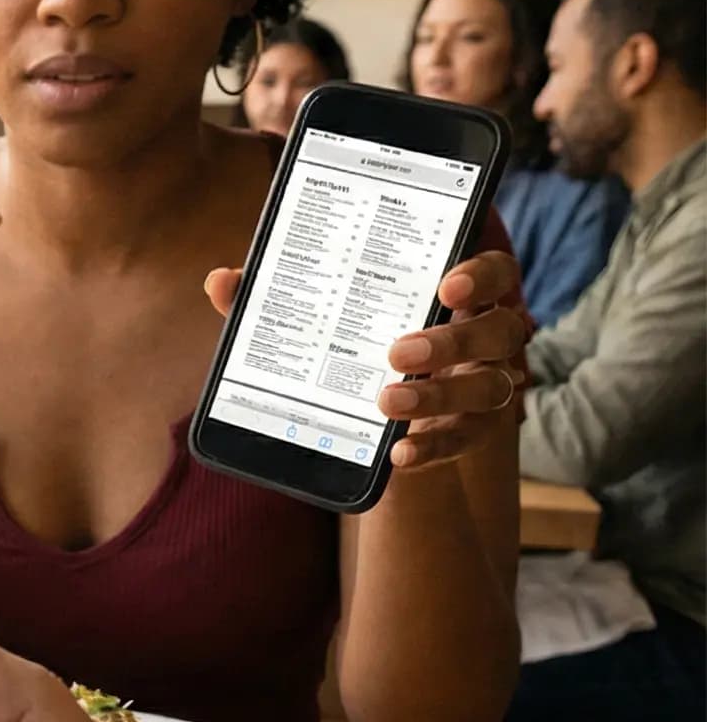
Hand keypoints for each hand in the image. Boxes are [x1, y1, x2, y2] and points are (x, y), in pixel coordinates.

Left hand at [205, 250, 526, 469]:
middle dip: (453, 340)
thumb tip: (221, 282)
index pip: (493, 270)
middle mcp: (485, 335)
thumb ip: (277, 300)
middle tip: (399, 351)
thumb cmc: (353, 343)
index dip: (481, 274)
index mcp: (458, 293)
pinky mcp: (474, 428)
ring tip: (387, 402)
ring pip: (491, 386)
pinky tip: (399, 451)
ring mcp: (486, 382)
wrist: (377, 414)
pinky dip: (433, 446)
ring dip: (440, 395)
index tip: (448, 284)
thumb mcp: (319, 320)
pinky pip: (465, 439)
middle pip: (499, 329)